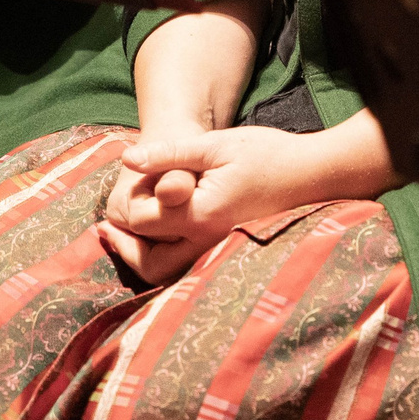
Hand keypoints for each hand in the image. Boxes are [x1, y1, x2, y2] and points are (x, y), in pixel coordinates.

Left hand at [99, 125, 323, 282]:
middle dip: (124, 247)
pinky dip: (163, 257)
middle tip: (105, 229)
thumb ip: (170, 154)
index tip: (121, 187)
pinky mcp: (225, 253)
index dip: (125, 204)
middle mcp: (209, 243)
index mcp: (202, 214)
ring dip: (141, 256)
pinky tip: (157, 236)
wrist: (313, 174)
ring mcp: (219, 253)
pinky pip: (185, 268)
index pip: (142, 221)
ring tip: (123, 233)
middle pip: (149, 263)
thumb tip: (127, 160)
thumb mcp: (215, 145)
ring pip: (167, 274)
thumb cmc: (266, 153)